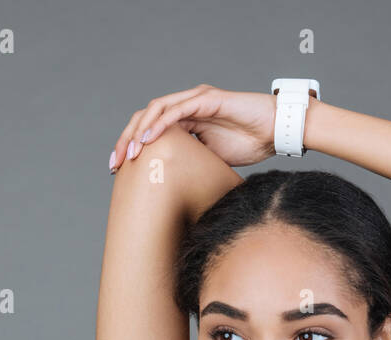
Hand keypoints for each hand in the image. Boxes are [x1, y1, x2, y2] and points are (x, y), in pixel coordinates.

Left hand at [109, 84, 277, 170]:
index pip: (149, 129)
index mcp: (185, 119)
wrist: (276, 132)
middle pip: (145, 117)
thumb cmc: (250, 144)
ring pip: (156, 110)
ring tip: (128, 153)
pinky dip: (159, 124)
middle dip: (125, 140)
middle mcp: (186, 105)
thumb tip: (171, 189)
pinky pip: (177, 110)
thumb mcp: (209, 161)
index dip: (130, 147)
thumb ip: (189, 165)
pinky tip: (147, 140)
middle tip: (114, 164)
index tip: (118, 170)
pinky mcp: (207, 99)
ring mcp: (196, 99)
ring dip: (138, 132)